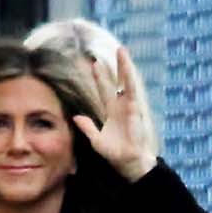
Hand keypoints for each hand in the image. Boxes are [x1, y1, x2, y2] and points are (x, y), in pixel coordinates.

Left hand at [76, 53, 159, 180]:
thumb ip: (87, 127)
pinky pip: (132, 92)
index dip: (100, 77)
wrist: (127, 162)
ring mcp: (129, 106)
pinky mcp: (135, 110)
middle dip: (114, 66)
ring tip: (122, 51)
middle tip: (112, 50)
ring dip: (124, 66)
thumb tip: (76, 117)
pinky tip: (128, 68)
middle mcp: (121, 106)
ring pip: (126, 82)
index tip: (94, 63)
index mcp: (111, 112)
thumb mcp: (96, 140)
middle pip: (116, 82)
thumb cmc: (115, 153)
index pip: (104, 90)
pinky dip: (130, 79)